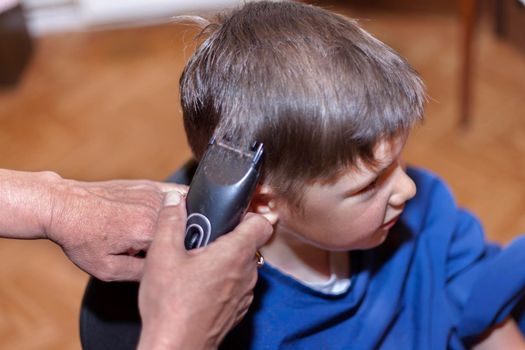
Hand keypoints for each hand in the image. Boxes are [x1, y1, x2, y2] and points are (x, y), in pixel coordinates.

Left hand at [46, 178, 186, 280]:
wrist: (65, 206)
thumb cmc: (81, 237)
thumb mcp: (107, 269)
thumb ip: (141, 274)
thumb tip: (164, 273)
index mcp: (148, 232)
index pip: (178, 250)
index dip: (171, 260)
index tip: (159, 263)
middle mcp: (156, 209)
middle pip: (183, 231)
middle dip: (174, 242)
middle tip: (153, 250)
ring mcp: (155, 193)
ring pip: (185, 213)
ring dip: (179, 224)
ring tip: (155, 233)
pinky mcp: (152, 185)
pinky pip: (179, 194)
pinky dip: (182, 205)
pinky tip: (168, 215)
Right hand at [138, 192, 272, 349]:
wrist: (176, 347)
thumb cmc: (171, 304)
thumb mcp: (162, 254)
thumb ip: (170, 221)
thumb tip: (174, 200)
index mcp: (234, 253)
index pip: (261, 223)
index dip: (249, 215)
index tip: (231, 214)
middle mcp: (247, 273)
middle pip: (249, 243)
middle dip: (228, 237)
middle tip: (202, 239)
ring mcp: (245, 294)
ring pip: (243, 265)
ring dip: (225, 260)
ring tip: (196, 263)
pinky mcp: (238, 309)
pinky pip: (237, 285)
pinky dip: (224, 280)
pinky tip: (199, 285)